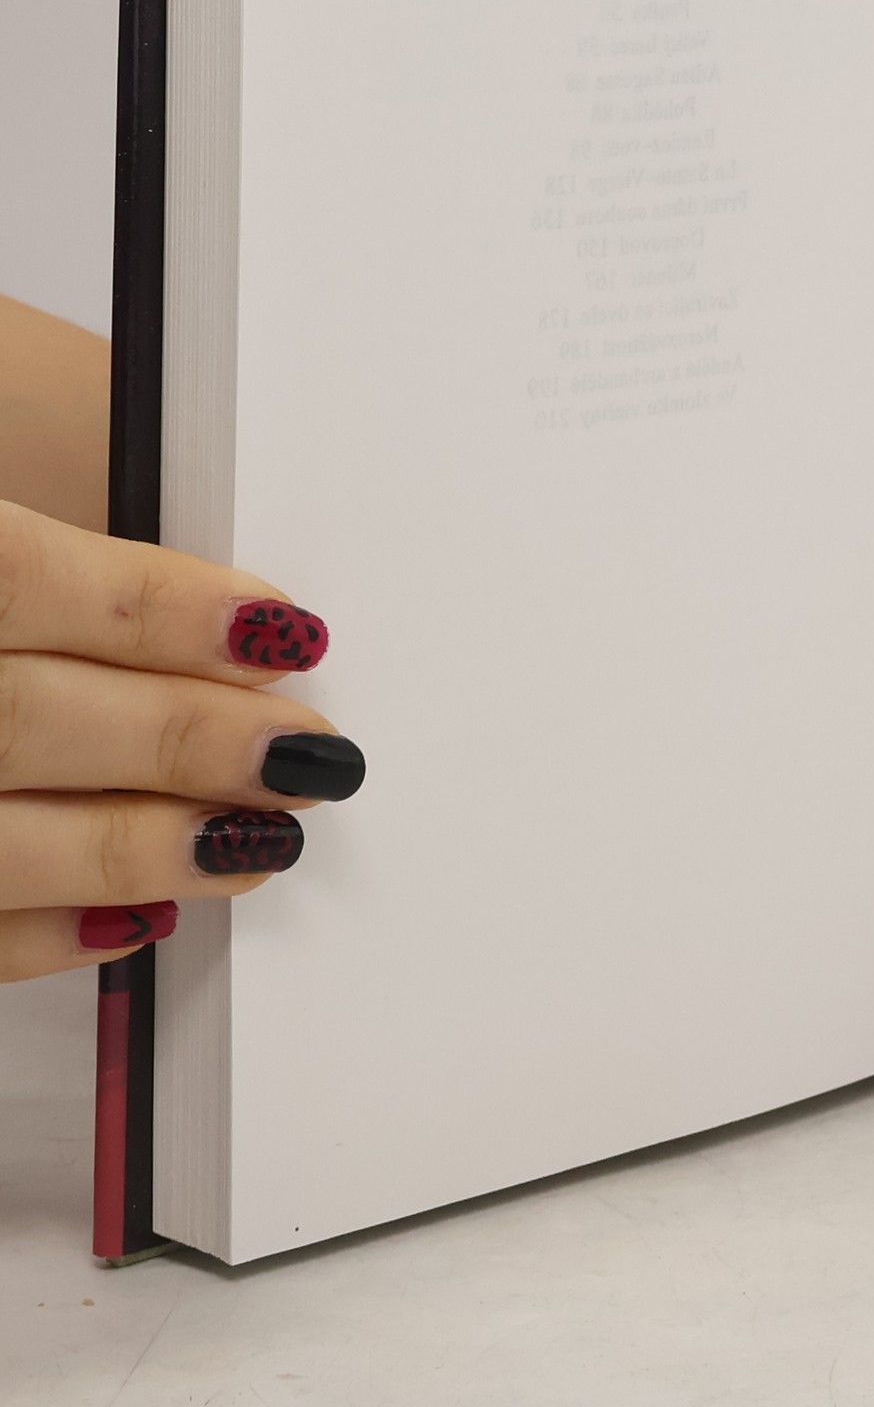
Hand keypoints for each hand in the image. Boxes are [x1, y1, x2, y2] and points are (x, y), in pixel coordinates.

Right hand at [0, 498, 361, 980]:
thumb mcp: (5, 472)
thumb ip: (72, 531)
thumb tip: (237, 609)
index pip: (24, 580)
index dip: (158, 609)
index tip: (286, 633)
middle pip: (26, 720)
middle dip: (187, 741)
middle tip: (311, 757)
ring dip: (138, 847)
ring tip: (255, 842)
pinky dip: (46, 934)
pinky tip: (140, 918)